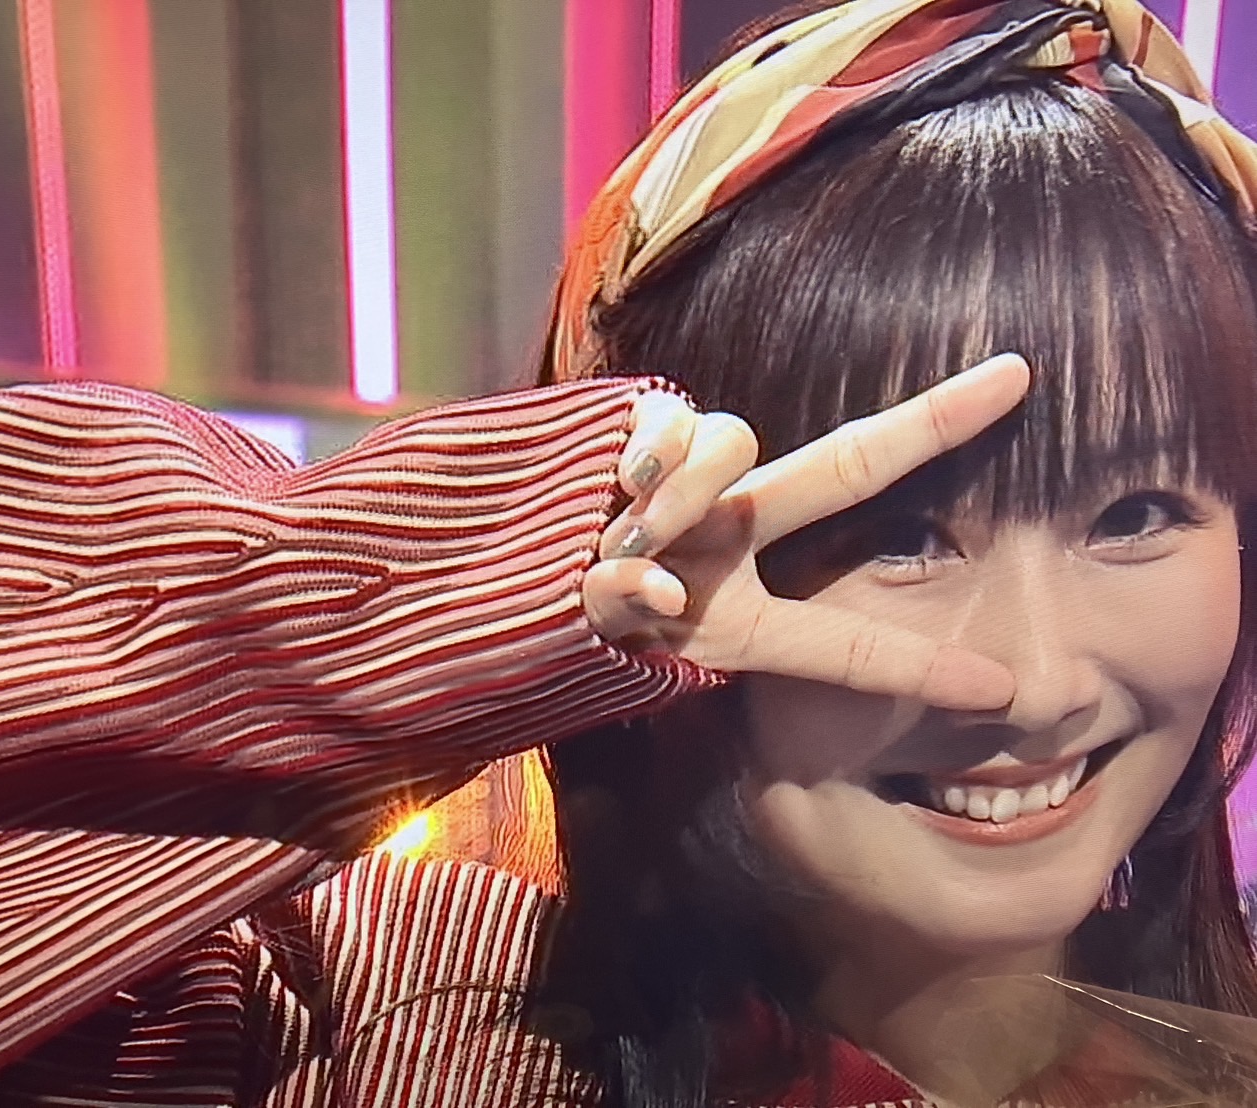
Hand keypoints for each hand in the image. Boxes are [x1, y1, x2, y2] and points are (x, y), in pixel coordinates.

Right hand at [583, 354, 1030, 711]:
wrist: (485, 584)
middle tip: (1021, 376)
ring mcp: (689, 487)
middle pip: (842, 468)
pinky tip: (620, 497)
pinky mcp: (630, 432)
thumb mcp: (604, 642)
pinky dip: (652, 463)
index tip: (1000, 691)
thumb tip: (643, 573)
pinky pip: (668, 424)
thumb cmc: (555, 626)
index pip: (840, 641)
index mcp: (740, 618)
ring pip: (734, 443)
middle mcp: (729, 540)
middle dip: (930, 424)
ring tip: (632, 541)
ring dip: (687, 496)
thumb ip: (627, 609)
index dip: (914, 667)